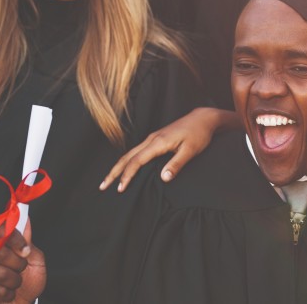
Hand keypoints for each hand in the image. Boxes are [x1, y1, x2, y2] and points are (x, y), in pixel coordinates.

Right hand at [0, 222, 44, 303]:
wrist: (24, 302)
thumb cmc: (29, 280)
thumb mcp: (36, 260)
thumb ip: (29, 243)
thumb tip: (26, 223)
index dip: (13, 238)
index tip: (25, 249)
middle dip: (17, 263)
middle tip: (21, 269)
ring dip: (15, 280)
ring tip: (15, 282)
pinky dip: (9, 293)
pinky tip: (8, 293)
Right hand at [99, 107, 237, 191]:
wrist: (203, 118)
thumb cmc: (199, 134)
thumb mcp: (191, 150)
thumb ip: (176, 164)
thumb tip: (163, 179)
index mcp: (158, 142)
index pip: (136, 161)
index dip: (127, 175)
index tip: (120, 189)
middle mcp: (151, 139)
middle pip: (127, 156)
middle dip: (114, 172)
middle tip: (102, 186)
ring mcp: (153, 138)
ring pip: (130, 153)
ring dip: (118, 167)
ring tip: (109, 180)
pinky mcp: (156, 138)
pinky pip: (137, 151)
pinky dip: (127, 161)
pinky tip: (126, 168)